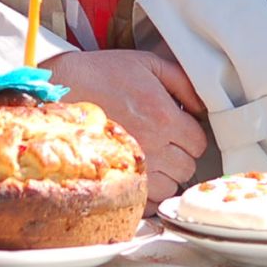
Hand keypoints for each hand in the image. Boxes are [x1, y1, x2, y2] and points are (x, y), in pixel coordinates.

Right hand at [43, 49, 206, 208]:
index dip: (191, 136)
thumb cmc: (105, 74)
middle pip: (186, 168)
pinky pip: (144, 201)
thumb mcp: (150, 64)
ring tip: (152, 158)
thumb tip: (202, 107)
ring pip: (169, 187)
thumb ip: (184, 82)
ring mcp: (133, 167)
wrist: (64, 87)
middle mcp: (153, 146)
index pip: (199, 144)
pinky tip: (139, 174)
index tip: (180, 131)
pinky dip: (146, 192)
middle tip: (165, 143)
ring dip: (165, 176)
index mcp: (164, 117)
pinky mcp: (115, 180)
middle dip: (180, 156)